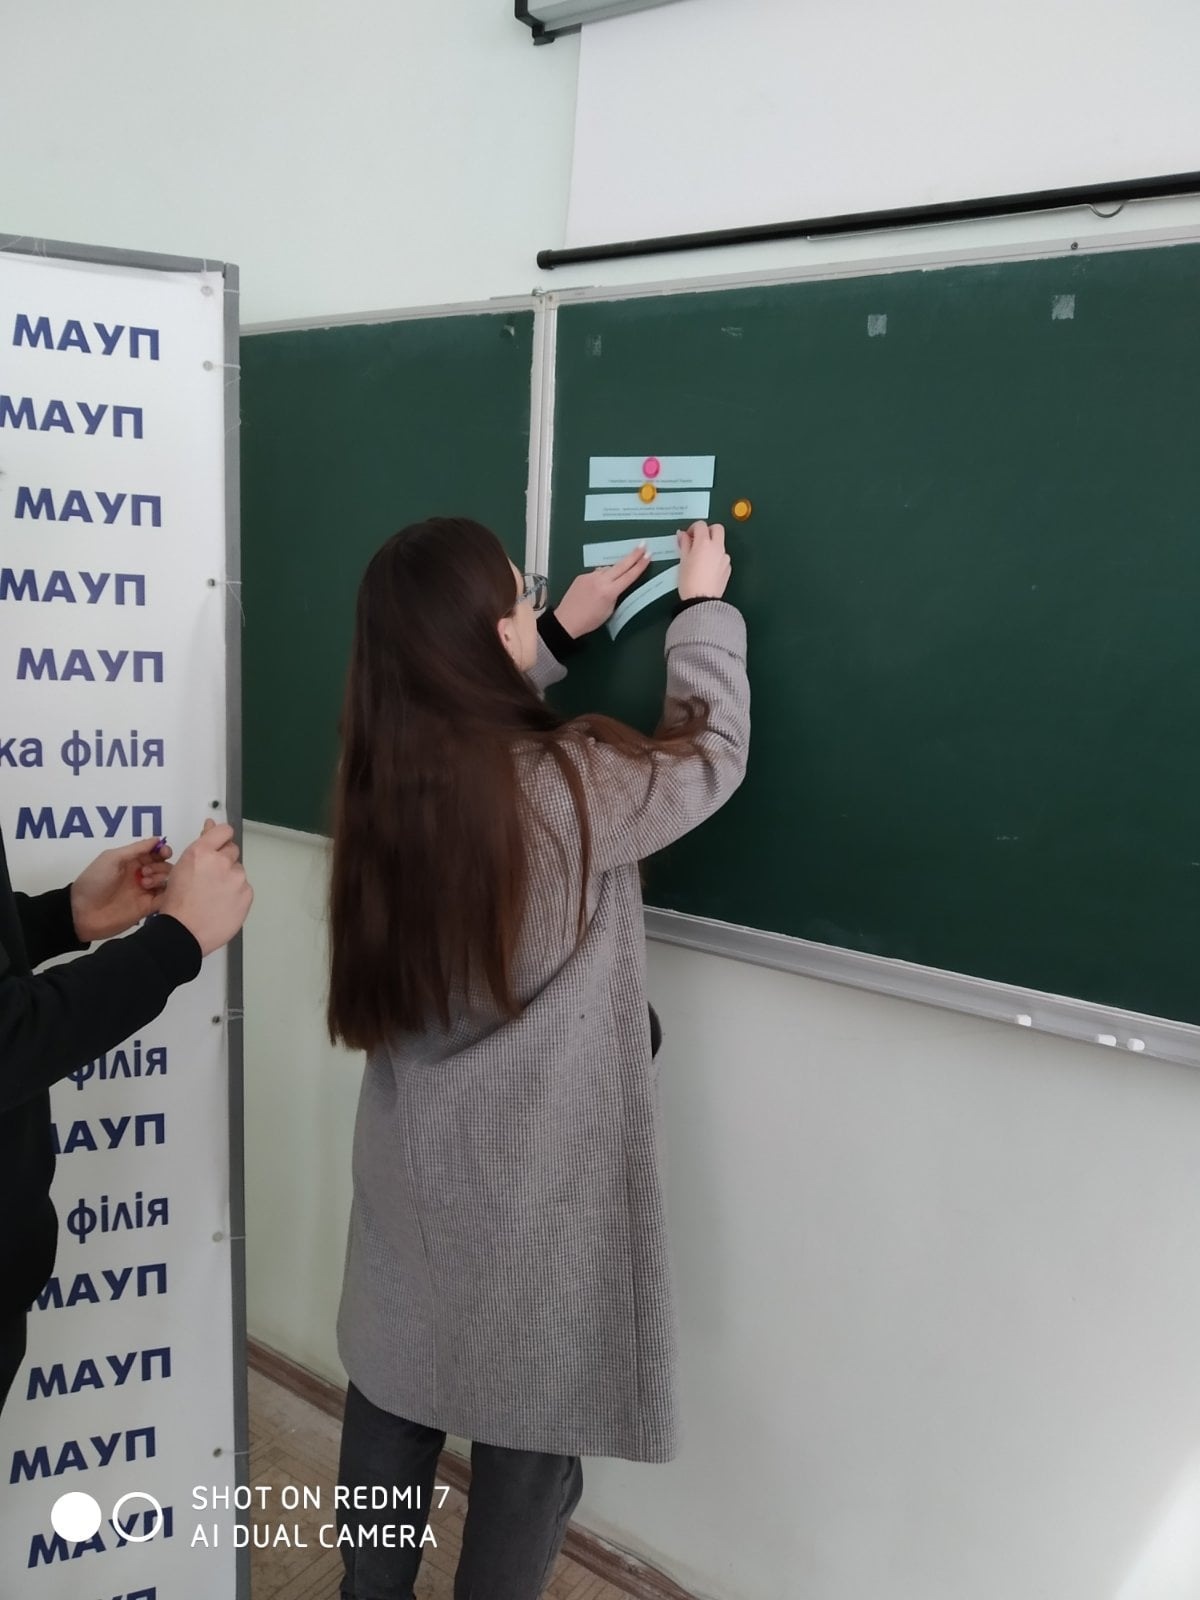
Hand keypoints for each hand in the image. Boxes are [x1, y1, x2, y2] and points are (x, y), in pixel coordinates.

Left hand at [70, 838, 174, 941]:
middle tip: (144, 872)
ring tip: (144, 884)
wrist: (83, 912)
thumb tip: (157, 840)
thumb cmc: (94, 882)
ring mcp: (145, 891)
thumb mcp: (112, 858)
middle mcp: (141, 875)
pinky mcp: (148, 907)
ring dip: (161, 878)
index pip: (155, 852)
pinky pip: (166, 898)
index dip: (163, 851)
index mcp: (132, 861)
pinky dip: (167, 893)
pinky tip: (155, 892)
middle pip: (164, 866)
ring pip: (167, 880)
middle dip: (160, 865)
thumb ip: (136, 849)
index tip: (164, 853)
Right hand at [158, 819, 253, 956]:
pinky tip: (221, 905)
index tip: (218, 845)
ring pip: (238, 872)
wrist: (183, 933)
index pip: (224, 830)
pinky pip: (244, 889)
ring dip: (229, 879)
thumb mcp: (180, 868)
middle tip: (210, 879)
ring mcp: (238, 878)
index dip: (221, 838)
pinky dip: (235, 895)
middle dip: (223, 860)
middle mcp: (222, 861)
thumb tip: (211, 826)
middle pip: (232, 851)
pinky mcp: (247, 894)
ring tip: (213, 897)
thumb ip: (201, 845)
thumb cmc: (176, 902)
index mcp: (202, 852)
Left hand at [553, 545, 651, 637]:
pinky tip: (599, 585)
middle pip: (621, 565)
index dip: (640, 565)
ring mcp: (590, 576)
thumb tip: (617, 581)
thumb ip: (615, 594)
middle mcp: (600, 580)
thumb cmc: (590, 621)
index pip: (629, 576)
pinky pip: (596, 573)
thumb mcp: (609, 610)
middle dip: (633, 555)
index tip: (648, 556)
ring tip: (618, 575)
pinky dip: (601, 576)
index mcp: (609, 591)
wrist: (566, 621)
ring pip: (608, 569)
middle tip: (643, 544)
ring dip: (616, 569)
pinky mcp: (582, 576)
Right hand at [677, 520, 731, 601]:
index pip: (701, 525)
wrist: (702, 601)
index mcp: (704, 543)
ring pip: (720, 544)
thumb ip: (684, 544)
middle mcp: (717, 547)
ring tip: (701, 559)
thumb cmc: (689, 581)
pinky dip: (716, 558)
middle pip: (717, 528)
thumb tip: (683, 534)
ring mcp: (725, 557)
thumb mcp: (683, 560)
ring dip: (712, 546)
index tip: (688, 536)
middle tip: (698, 540)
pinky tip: (707, 569)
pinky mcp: (728, 568)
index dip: (693, 528)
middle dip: (708, 530)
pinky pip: (722, 557)